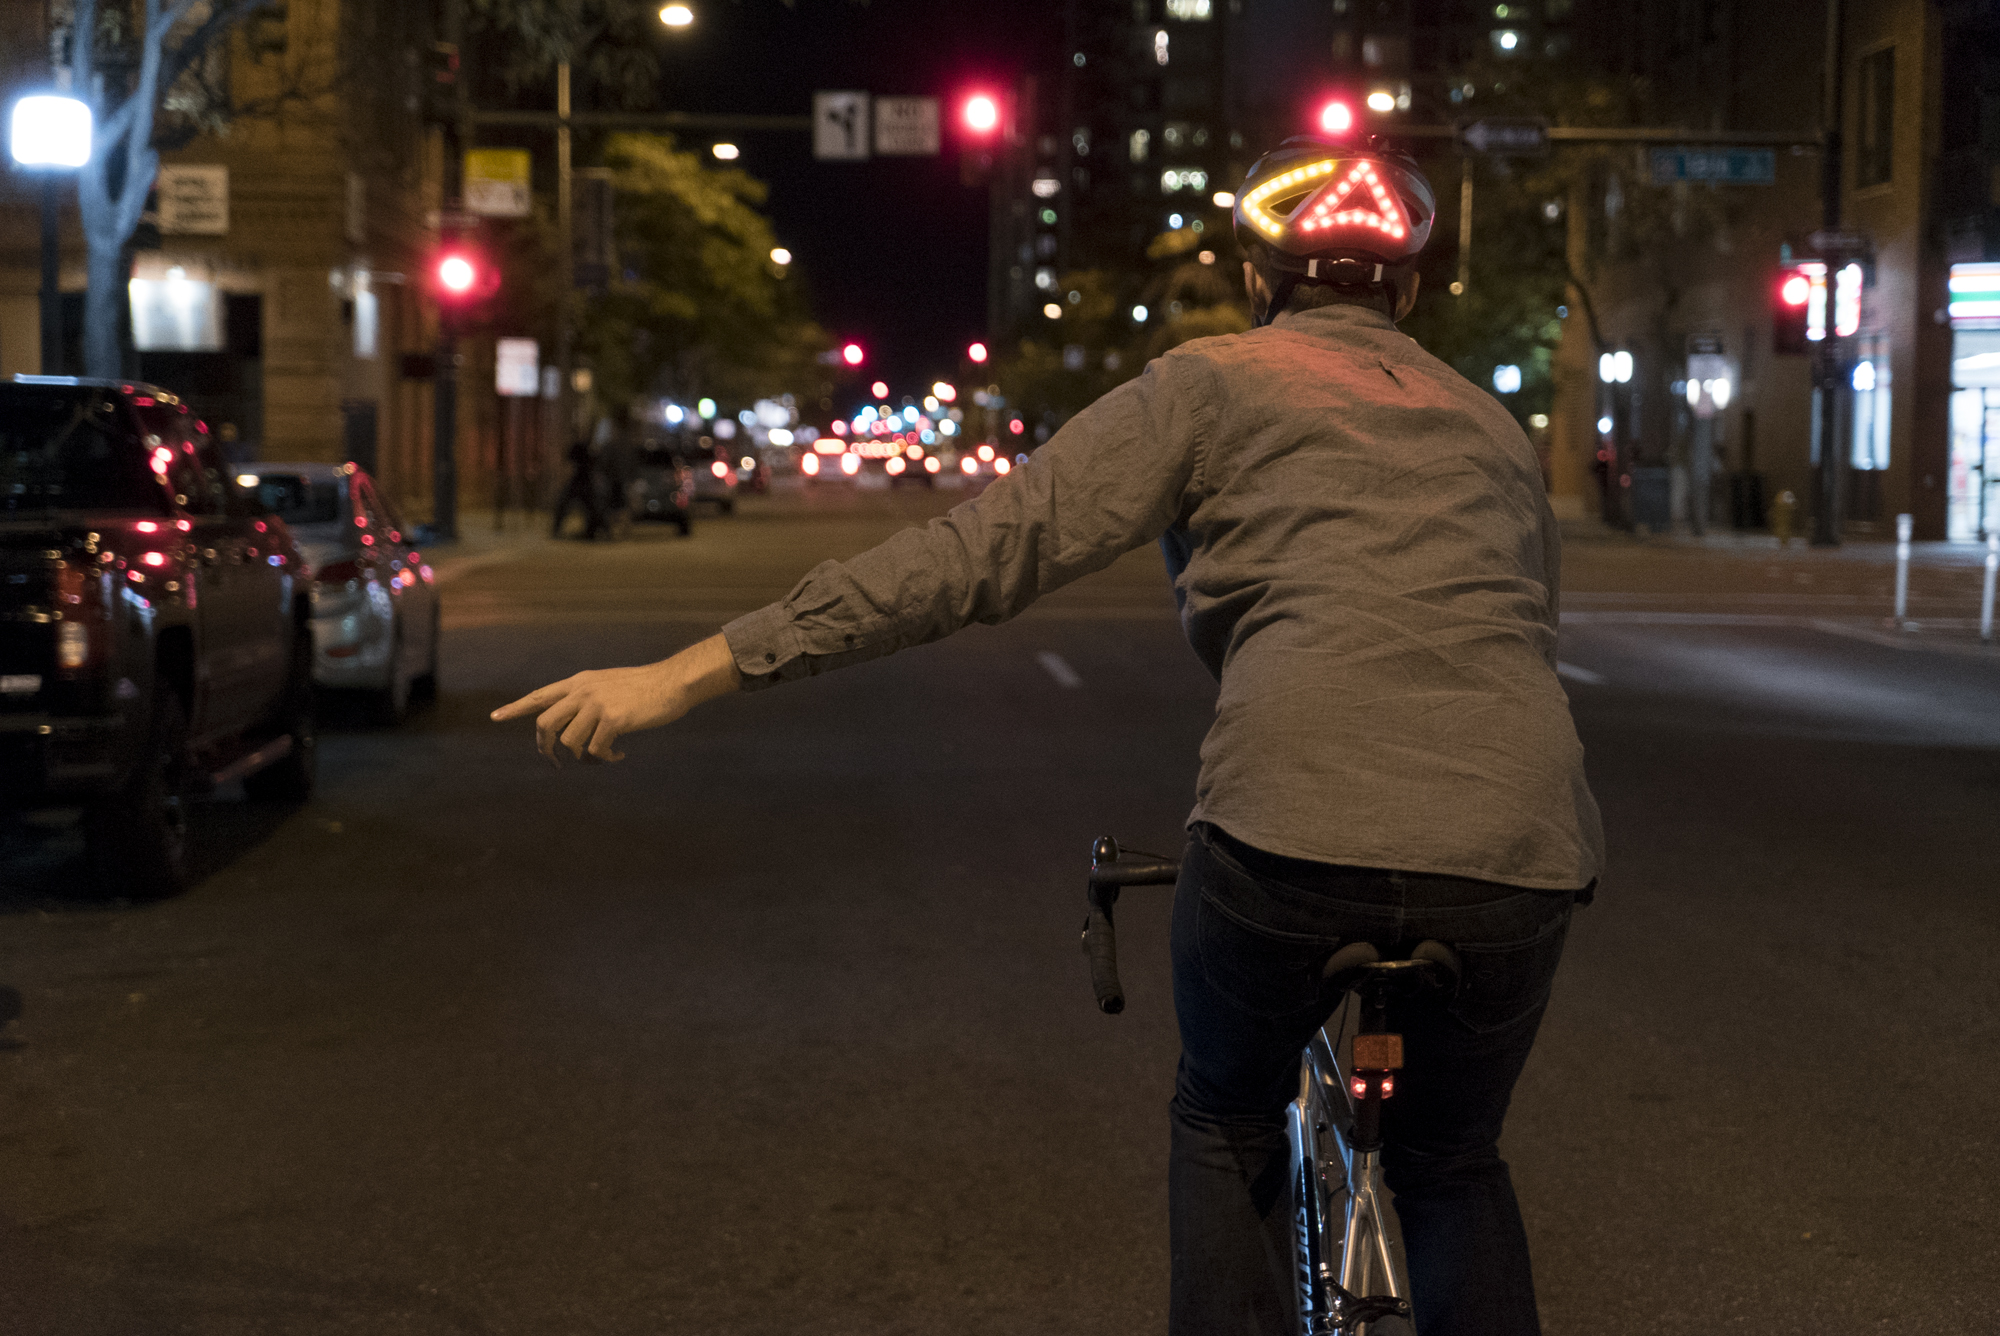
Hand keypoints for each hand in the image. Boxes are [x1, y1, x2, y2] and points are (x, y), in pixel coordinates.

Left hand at [490, 633, 740, 763]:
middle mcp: (582, 691)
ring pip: (571, 742)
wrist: (672, 682)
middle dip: (545, 747)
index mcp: (580, 682)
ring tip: (603, 756)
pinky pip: (596, 750)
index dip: (516, 708)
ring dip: (584, 757)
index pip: (540, 695)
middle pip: (545, 723)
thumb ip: (588, 698)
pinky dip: (606, 758)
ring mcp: (596, 704)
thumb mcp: (609, 684)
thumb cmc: (645, 687)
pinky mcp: (613, 719)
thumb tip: (575, 725)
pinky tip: (620, 754)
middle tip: (556, 763)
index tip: (495, 717)